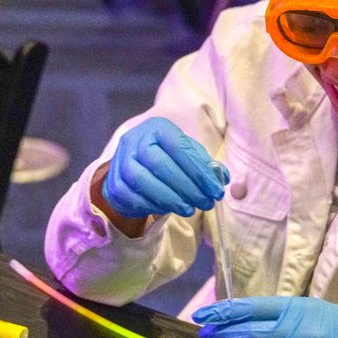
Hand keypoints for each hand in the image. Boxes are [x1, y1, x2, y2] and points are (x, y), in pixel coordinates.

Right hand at [101, 117, 223, 217]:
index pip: (179, 146)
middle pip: (161, 165)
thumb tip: (221, 178)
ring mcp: (121, 162)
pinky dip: (155, 205)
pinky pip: (134, 197)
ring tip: (190, 209)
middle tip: (206, 202)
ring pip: (144, 181)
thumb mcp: (186, 154)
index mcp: (157, 128)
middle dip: (188, 187)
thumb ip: (204, 164)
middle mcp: (135, 141)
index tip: (216, 189)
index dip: (199, 170)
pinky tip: (170, 210)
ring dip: (172, 199)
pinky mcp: (115, 184)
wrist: (132, 168)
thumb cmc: (166, 158)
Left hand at [193, 297, 337, 337]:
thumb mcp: (310, 311)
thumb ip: (278, 317)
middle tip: (206, 333)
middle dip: (222, 334)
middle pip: (247, 333)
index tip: (204, 315)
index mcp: (296, 308)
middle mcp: (295, 331)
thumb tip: (241, 324)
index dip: (223, 312)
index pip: (249, 308)